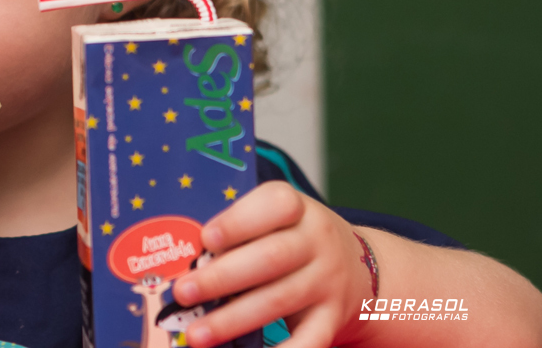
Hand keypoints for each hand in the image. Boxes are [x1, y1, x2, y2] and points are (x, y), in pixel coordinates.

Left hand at [171, 181, 371, 347]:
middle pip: (270, 258)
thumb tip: (189, 259)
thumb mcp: (274, 218)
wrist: (358, 264)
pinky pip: (310, 340)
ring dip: (233, 320)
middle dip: (221, 278)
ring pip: (279, 301)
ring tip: (196, 334)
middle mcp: (317, 242)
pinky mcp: (332, 317)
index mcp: (297, 208)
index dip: (238, 222)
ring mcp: (327, 281)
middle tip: (183, 292)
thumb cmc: (292, 236)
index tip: (206, 239)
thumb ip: (238, 231)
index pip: (275, 206)